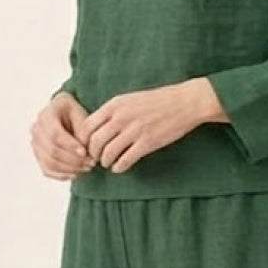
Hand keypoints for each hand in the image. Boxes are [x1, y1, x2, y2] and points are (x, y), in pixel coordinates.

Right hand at [31, 92, 97, 180]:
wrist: (66, 117)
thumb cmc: (76, 116)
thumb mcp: (82, 117)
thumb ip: (82, 132)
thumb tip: (83, 153)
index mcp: (47, 115)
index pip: (55, 134)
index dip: (70, 145)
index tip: (85, 152)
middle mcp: (36, 129)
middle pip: (51, 150)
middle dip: (73, 160)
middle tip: (91, 162)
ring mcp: (35, 144)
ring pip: (49, 162)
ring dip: (70, 168)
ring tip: (87, 168)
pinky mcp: (39, 156)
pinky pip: (47, 170)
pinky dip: (61, 175)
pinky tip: (76, 174)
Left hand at [78, 79, 223, 174]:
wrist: (184, 102)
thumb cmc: (157, 101)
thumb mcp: (130, 99)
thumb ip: (112, 111)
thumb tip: (96, 127)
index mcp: (114, 105)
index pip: (87, 126)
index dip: (83, 140)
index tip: (87, 146)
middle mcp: (121, 117)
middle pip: (94, 142)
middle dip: (92, 154)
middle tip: (96, 159)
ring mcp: (134, 130)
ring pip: (108, 153)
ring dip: (105, 162)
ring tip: (108, 164)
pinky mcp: (147, 143)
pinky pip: (125, 160)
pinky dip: (119, 167)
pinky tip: (119, 168)